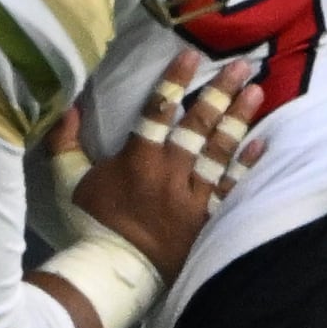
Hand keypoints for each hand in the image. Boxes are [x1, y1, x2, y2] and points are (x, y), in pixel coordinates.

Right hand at [69, 51, 263, 279]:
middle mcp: (169, 171)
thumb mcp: (67, 180)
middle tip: (242, 66)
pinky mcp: (205, 217)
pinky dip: (246, 166)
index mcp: (137, 159)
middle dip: (220, 94)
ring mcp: (191, 195)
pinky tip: (262, 144)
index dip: (175, 82)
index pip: (158, 111)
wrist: (115, 271)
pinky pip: (230, 187)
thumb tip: (67, 106)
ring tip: (256, 92)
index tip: (193, 56)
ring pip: (219, 152)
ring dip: (238, 121)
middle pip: (198, 126)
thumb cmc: (89, 224)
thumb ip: (65, 142)